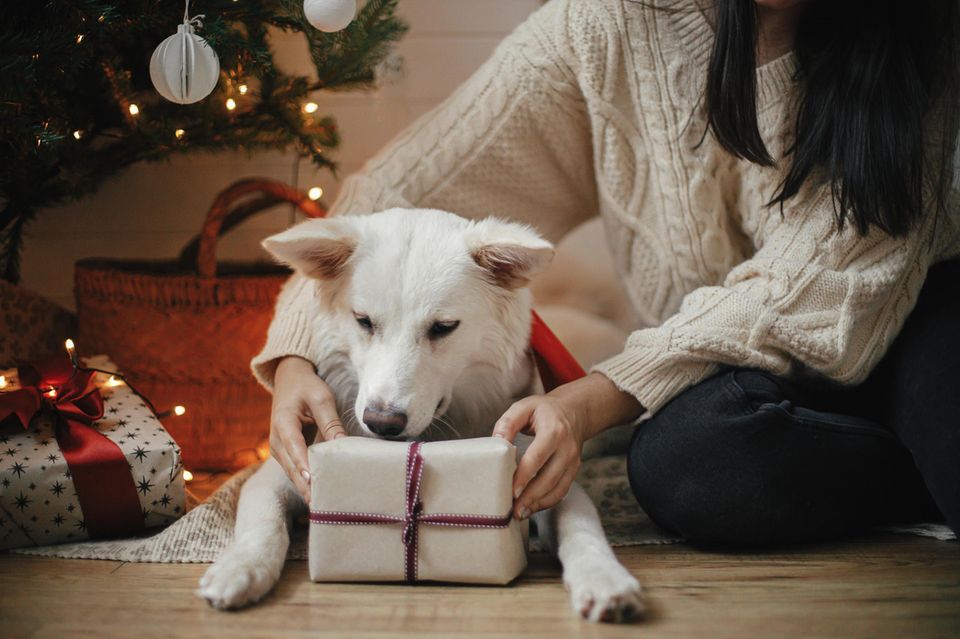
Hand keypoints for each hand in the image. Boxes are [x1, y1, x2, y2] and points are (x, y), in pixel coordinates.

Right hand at [270, 356, 346, 501]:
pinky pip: (296, 471)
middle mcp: (276, 440)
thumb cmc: (306, 387)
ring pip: (293, 474)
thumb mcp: (321, 398)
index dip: (304, 466)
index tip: (313, 483)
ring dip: (307, 489)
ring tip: (324, 506)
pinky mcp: (286, 454)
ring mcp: (279, 449)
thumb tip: (342, 446)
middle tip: (324, 506)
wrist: (289, 380)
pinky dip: (306, 483)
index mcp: (283, 422)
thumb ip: (330, 422)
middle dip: (307, 487)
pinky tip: (320, 495)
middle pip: (292, 468)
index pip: (295, 447)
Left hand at [492, 373, 644, 518]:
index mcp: (554, 431)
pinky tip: (532, 507)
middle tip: (513, 510)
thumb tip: (496, 442)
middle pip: (549, 478)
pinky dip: (547, 502)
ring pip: (557, 488)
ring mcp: (573, 461)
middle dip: (531, 496)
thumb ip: (508, 423)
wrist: (574, 411)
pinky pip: (562, 491)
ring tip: (520, 513)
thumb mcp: (524, 407)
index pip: (538, 457)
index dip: (524, 476)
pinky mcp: (574, 470)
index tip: (512, 491)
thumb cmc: (544, 410)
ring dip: (539, 503)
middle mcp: (567, 448)